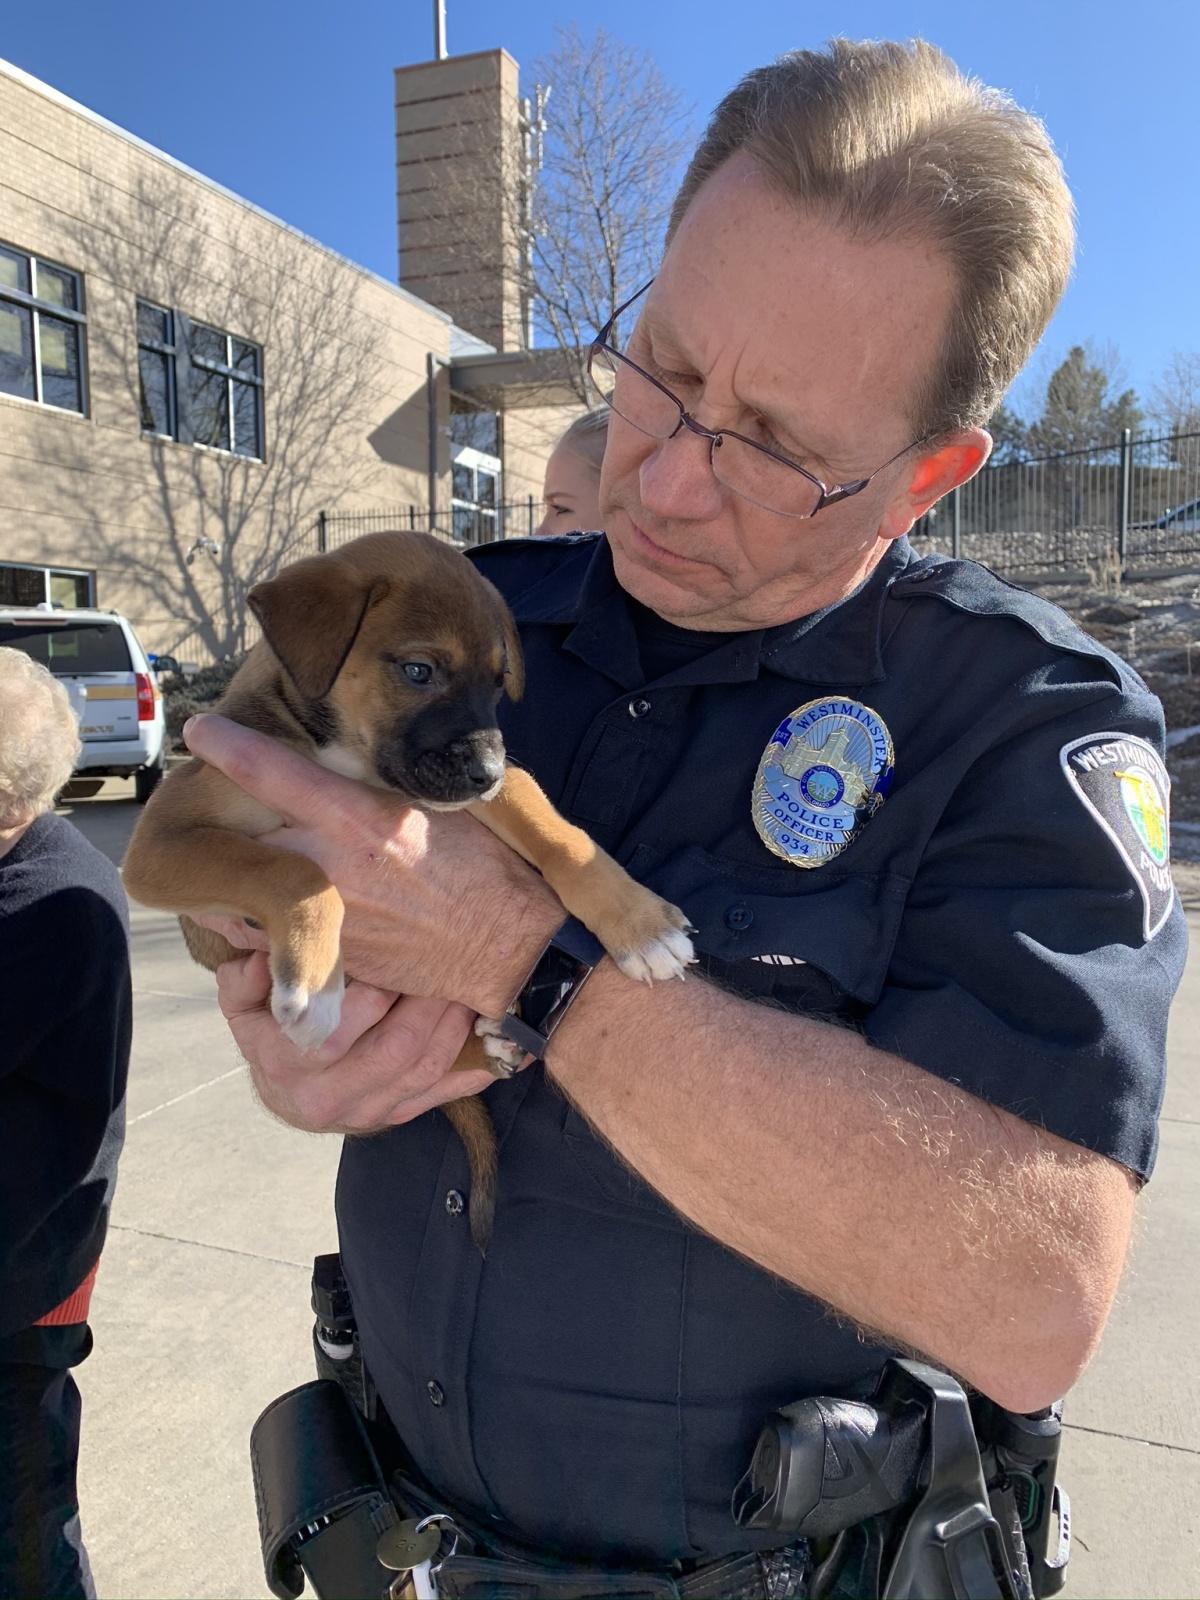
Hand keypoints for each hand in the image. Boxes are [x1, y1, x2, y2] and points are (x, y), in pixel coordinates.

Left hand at [183, 714, 561, 1016]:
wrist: (510, 946)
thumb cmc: (486, 868)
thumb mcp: (441, 807)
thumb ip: (384, 785)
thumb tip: (349, 759)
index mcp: (362, 818)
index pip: (277, 775)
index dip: (231, 748)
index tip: (200, 732)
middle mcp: (332, 866)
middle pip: (241, 834)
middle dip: (219, 815)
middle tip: (204, 798)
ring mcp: (324, 915)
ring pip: (246, 890)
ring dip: (232, 869)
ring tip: (227, 851)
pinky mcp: (328, 953)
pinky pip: (269, 932)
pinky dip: (258, 913)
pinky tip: (265, 899)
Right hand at [218, 951, 495, 1132]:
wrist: (286, 1091)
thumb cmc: (272, 1031)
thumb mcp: (246, 1004)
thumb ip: (248, 978)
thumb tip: (263, 959)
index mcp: (289, 1064)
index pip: (337, 1030)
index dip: (373, 992)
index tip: (396, 954)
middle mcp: (329, 1097)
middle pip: (395, 1050)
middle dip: (428, 1003)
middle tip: (450, 962)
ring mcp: (369, 1112)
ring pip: (426, 1069)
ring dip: (456, 1025)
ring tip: (471, 983)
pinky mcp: (400, 1115)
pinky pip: (447, 1093)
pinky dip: (478, 1065)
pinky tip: (500, 1037)